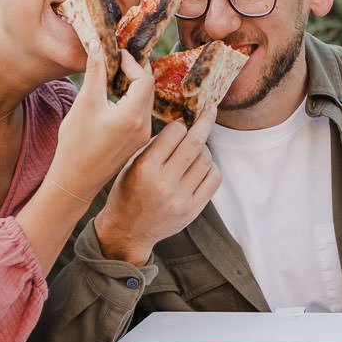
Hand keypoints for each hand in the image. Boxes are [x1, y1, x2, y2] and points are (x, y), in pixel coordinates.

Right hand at [49, 45, 153, 197]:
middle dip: (134, 71)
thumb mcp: (84, 103)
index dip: (132, 62)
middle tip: (117, 61)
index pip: (145, 79)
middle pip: (149, 89)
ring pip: (146, 101)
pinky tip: (115, 98)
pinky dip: (132, 100)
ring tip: (114, 77)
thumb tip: (98, 45)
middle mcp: (144, 126)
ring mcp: (142, 136)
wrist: (75, 180)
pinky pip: (141, 114)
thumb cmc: (76, 145)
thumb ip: (95, 73)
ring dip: (134, 86)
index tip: (116, 54)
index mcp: (133, 116)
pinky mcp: (137, 142)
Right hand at [94, 102, 220, 264]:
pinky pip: (213, 178)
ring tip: (196, 150)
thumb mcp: (131, 165)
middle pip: (195, 143)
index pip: (174, 132)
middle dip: (206, 121)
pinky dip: (210, 168)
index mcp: (145, 168)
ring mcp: (180, 198)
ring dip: (204, 149)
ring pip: (206, 159)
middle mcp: (164, 183)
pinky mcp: (192, 210)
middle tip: (211, 109)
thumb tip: (182, 124)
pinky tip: (201, 167)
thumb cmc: (127, 192)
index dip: (180, 124)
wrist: (127, 231)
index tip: (182, 122)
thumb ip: (154, 146)